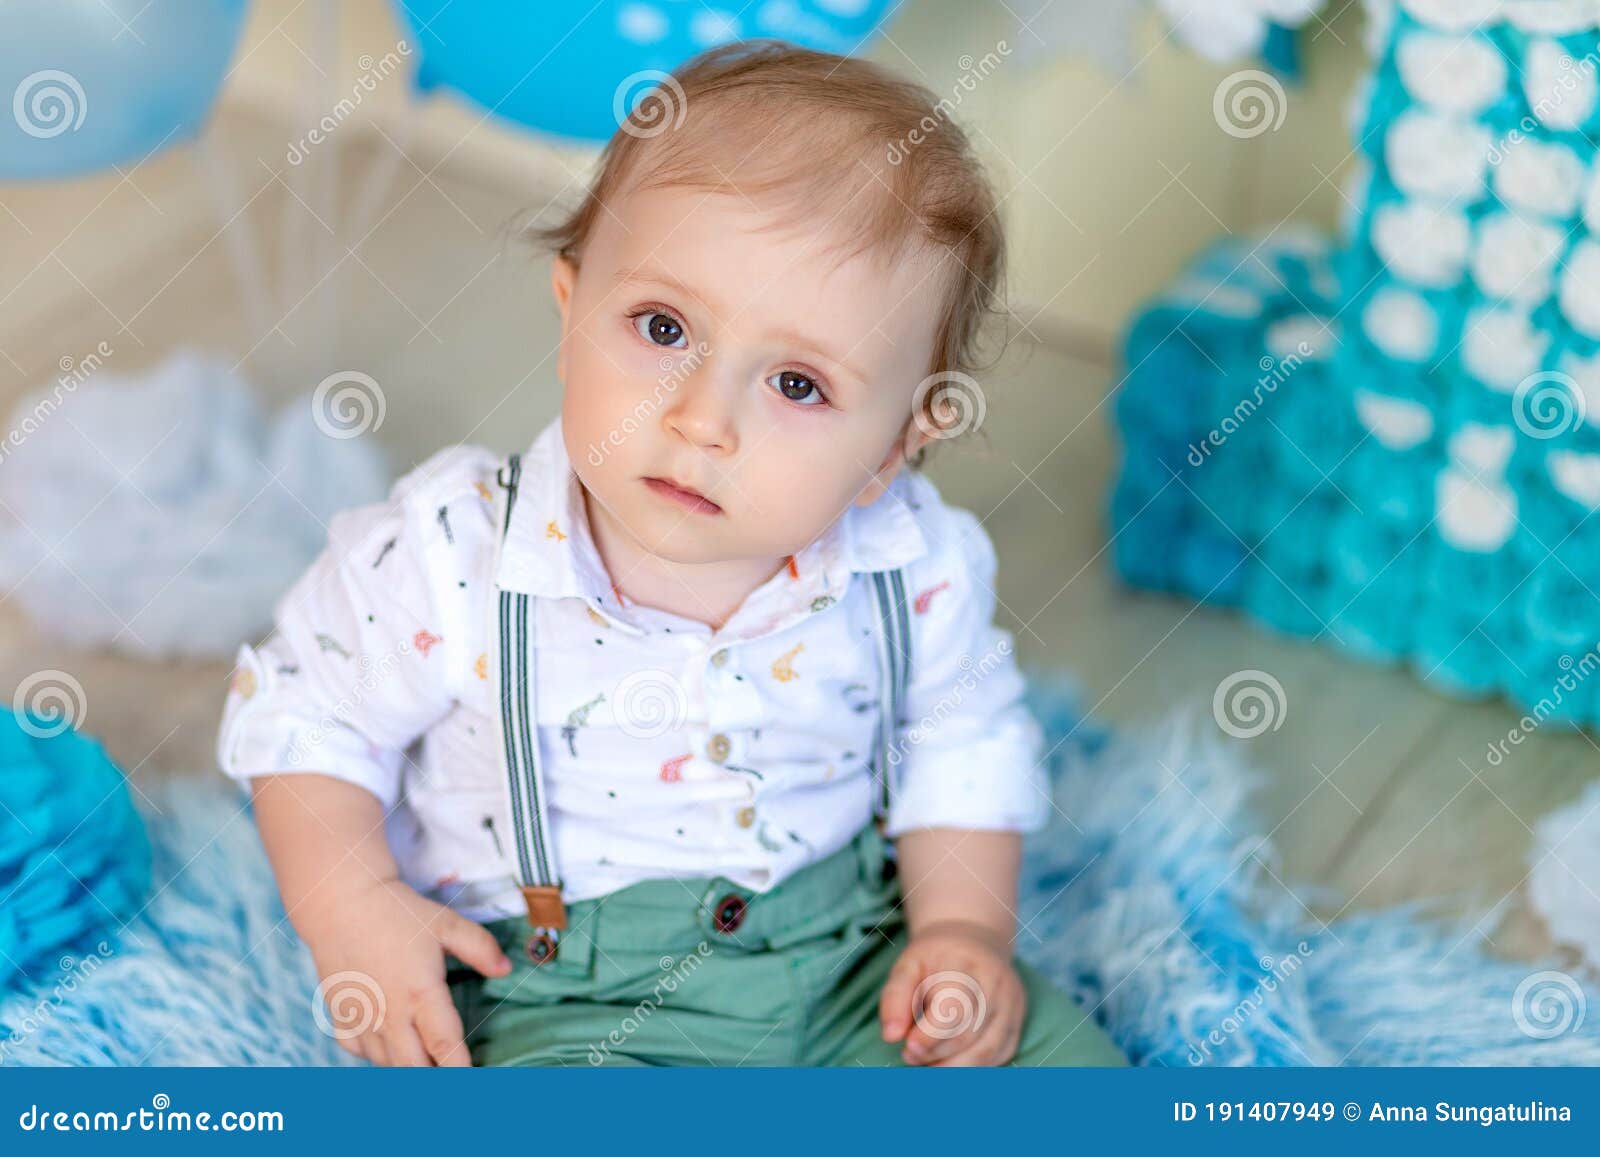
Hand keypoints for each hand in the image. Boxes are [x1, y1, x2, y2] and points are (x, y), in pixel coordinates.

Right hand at [297, 876, 511, 1066]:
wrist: (341, 903)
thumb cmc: (398, 912)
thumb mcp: (446, 923)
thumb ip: (480, 947)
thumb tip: (505, 969)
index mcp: (420, 993)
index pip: (444, 1045)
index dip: (459, 1070)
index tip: (472, 1082)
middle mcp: (390, 1014)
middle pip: (414, 1067)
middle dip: (435, 1077)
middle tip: (452, 1072)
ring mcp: (362, 1018)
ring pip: (387, 1063)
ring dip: (408, 1066)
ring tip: (427, 1060)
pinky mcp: (340, 1016)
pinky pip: (359, 1051)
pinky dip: (376, 1054)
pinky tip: (390, 1044)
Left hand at [878, 919, 1024, 1066]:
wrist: (973, 941)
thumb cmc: (935, 958)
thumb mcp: (907, 965)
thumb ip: (895, 997)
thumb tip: (891, 1036)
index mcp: (966, 964)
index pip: (954, 1008)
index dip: (931, 1036)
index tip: (908, 1047)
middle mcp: (996, 984)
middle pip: (969, 1034)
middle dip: (935, 1054)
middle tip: (910, 1055)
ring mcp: (1012, 1005)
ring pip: (986, 1052)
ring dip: (952, 1068)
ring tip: (926, 1064)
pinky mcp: (1017, 1024)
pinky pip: (998, 1057)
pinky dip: (971, 1068)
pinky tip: (949, 1063)